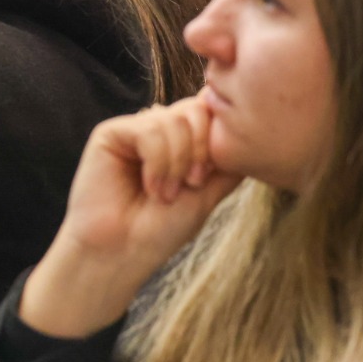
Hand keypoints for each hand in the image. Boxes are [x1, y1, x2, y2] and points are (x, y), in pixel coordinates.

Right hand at [19, 98, 242, 338]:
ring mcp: (134, 130)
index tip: (208, 177)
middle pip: (196, 109)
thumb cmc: (162, 229)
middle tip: (193, 184)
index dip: (216, 140)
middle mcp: (158, 129)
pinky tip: (149, 188)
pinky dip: (157, 163)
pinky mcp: (110, 134)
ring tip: (165, 195)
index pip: (210, 113)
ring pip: (173, 120)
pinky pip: (148, 130)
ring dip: (176, 163)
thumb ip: (227, 161)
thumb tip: (252, 129)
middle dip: (201, 149)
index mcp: (181, 140)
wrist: (124, 252)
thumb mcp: (208, 192)